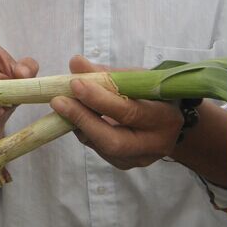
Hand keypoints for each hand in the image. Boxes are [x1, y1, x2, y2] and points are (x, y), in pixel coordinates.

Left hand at [49, 55, 182, 168]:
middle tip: (58, 101)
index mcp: (164, 118)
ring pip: (100, 146)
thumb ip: (106, 73)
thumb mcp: (137, 78)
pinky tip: (74, 117)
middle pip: (113, 140)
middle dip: (83, 119)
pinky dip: (82, 131)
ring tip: (63, 104)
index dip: (99, 99)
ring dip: (77, 124)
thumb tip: (76, 62)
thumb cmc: (151, 94)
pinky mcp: (123, 164)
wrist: (168, 122)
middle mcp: (155, 144)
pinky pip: (97, 149)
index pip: (129, 112)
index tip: (75, 83)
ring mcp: (138, 159)